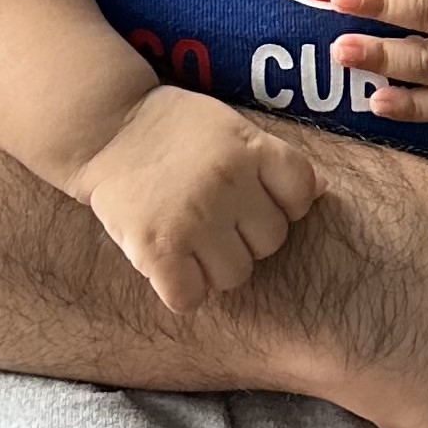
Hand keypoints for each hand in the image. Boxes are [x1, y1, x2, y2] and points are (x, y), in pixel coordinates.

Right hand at [79, 86, 322, 311]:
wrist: (106, 128)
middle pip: (271, 242)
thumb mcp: (233, 129)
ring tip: (189, 237)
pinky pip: (190, 298)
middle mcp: (228, 183)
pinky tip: (170, 263)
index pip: (301, 195)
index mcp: (251, 148)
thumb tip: (322, 193)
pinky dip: (182, 290)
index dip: (282, 203)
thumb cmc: (176, 132)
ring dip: (215, 266)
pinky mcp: (157, 249)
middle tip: (212, 215)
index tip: (252, 197)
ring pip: (235, 275)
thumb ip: (274, 162)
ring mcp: (193, 218)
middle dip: (246, 235)